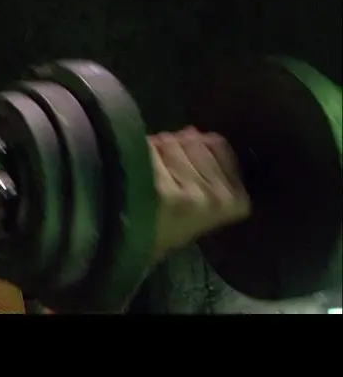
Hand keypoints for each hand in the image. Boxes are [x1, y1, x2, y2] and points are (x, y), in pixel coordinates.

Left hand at [149, 126, 251, 260]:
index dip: (196, 143)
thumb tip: (193, 131)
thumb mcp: (203, 195)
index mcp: (238, 199)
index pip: (218, 144)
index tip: (184, 160)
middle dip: (174, 144)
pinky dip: (140, 154)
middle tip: (161, 167)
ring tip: (149, 169)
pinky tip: (137, 170)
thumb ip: (207, 161)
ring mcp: (193, 195)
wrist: (140, 246)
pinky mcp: (165, 193)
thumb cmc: (172, 218)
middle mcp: (220, 198)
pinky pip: (151, 153)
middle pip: (193, 141)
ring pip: (171, 143)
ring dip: (155, 148)